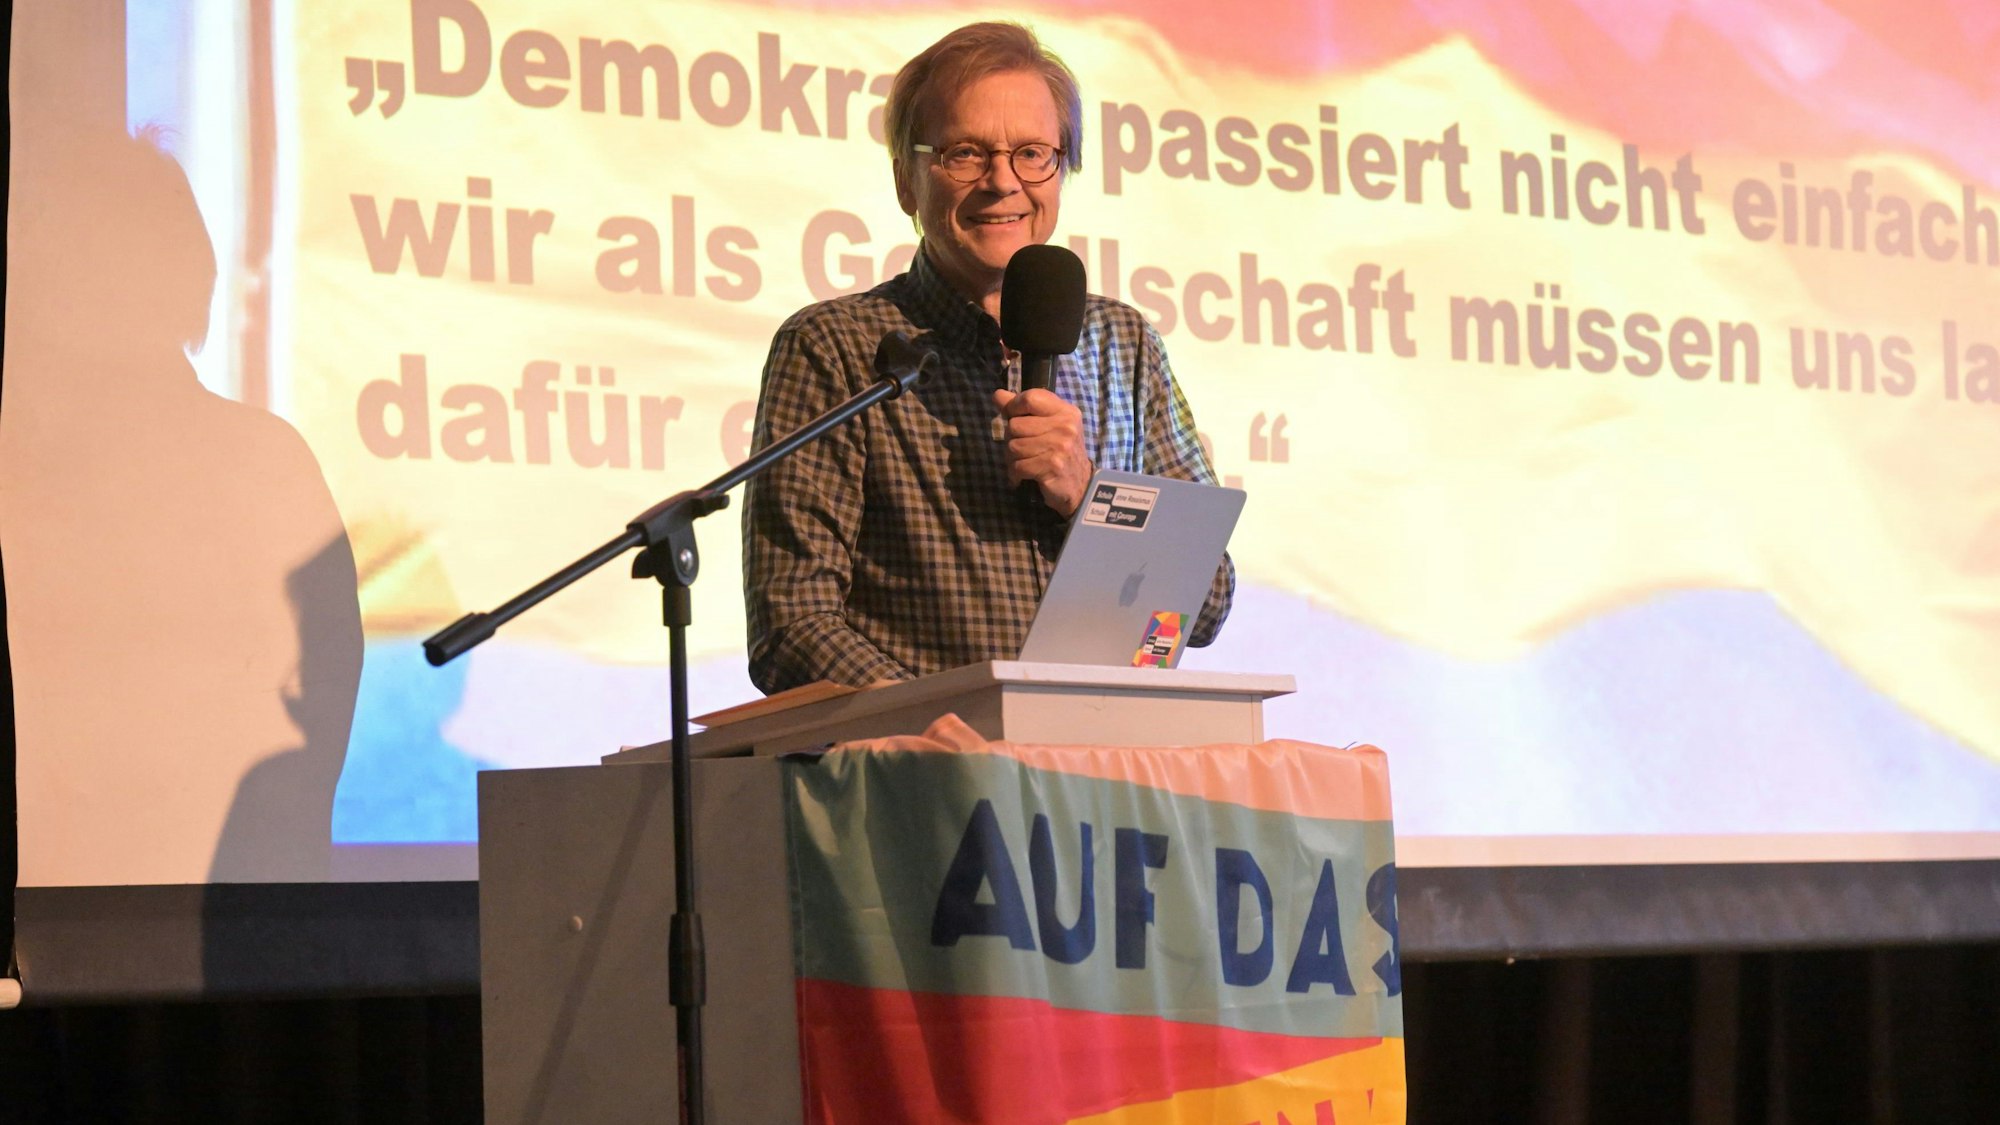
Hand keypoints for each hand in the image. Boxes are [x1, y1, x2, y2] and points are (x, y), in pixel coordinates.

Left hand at [992, 387, 1090, 516]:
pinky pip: (1017, 466)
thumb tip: (998, 395)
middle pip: (1015, 425)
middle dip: (1012, 438)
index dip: (1014, 407)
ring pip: (1013, 446)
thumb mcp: (1049, 425)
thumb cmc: (1061, 452)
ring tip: (1025, 461)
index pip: (1030, 398)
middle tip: (1023, 448)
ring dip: (1012, 458)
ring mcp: (1059, 446)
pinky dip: (1015, 473)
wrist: (1081, 486)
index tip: (1013, 417)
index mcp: (1065, 411)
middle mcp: (1065, 426)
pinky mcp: (1052, 466)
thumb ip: (1023, 409)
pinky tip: (1023, 475)